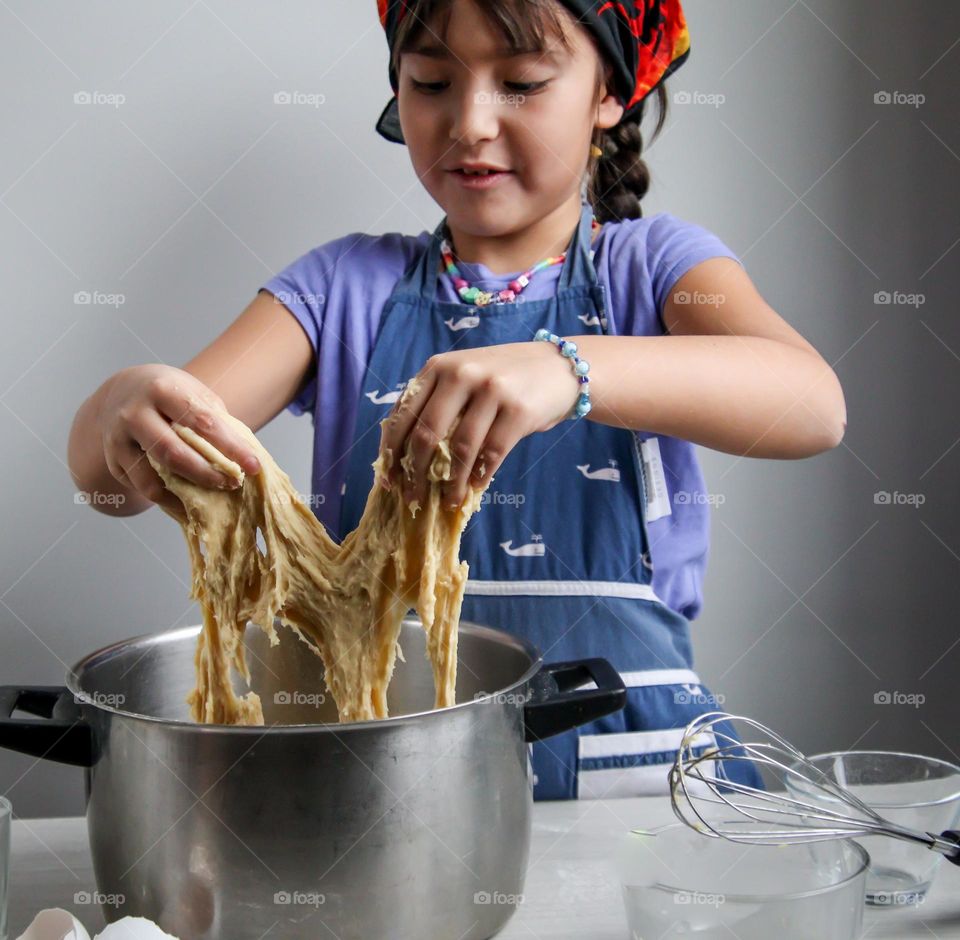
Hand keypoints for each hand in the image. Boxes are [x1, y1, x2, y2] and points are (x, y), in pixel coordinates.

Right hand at [98, 364, 261, 518]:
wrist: (121, 392)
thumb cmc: (170, 396)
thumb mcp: (193, 394)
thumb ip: (216, 421)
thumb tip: (245, 459)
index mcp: (162, 391)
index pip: (203, 422)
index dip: (231, 447)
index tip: (254, 466)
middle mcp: (134, 414)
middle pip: (174, 453)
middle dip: (208, 474)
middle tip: (233, 484)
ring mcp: (118, 440)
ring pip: (154, 478)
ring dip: (187, 494)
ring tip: (213, 498)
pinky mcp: (114, 462)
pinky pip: (144, 488)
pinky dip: (169, 501)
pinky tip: (189, 504)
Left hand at [379, 341, 580, 509]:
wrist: (559, 366)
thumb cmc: (504, 378)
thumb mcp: (463, 377)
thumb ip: (437, 404)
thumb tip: (404, 458)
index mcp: (438, 367)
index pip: (403, 414)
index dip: (391, 453)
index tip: (389, 481)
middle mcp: (461, 373)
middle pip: (426, 434)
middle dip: (416, 474)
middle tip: (414, 499)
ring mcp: (491, 390)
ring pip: (460, 450)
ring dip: (451, 483)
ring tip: (449, 501)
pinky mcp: (518, 410)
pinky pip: (491, 455)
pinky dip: (479, 479)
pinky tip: (473, 491)